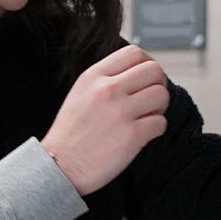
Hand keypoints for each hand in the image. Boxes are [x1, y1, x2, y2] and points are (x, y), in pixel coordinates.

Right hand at [41, 44, 170, 193]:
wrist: (58, 166)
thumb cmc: (70, 134)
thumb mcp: (80, 94)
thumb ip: (105, 79)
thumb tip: (137, 72)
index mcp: (93, 77)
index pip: (134, 53)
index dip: (146, 64)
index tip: (144, 78)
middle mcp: (107, 90)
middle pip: (154, 70)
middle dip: (157, 85)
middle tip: (149, 100)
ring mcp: (120, 112)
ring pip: (161, 95)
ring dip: (159, 108)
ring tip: (145, 118)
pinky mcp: (132, 135)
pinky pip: (160, 123)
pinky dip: (155, 130)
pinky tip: (140, 135)